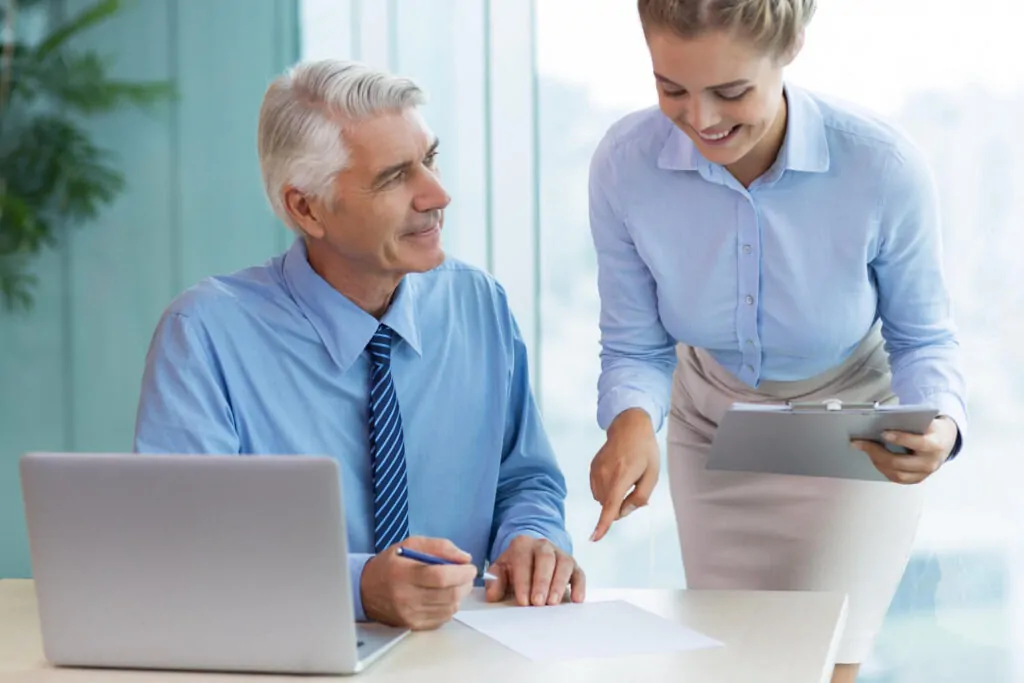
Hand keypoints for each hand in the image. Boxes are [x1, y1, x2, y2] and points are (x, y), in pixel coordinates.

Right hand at [361, 536, 477, 629]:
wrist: (365, 590)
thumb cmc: (390, 564)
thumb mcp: (410, 544)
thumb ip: (439, 547)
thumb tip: (464, 558)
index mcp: (404, 574)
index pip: (440, 577)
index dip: (461, 573)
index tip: (470, 567)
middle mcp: (407, 597)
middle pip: (449, 594)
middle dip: (465, 583)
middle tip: (466, 575)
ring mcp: (410, 615)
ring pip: (449, 608)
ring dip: (459, 595)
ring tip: (455, 584)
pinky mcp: (413, 626)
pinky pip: (443, 618)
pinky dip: (449, 606)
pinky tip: (444, 596)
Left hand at [485, 535, 585, 606]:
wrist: (530, 557)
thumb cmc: (514, 567)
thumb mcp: (500, 570)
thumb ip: (494, 581)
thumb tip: (493, 595)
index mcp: (523, 544)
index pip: (523, 559)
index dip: (523, 581)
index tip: (523, 601)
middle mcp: (543, 545)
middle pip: (545, 559)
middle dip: (542, 581)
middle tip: (539, 602)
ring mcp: (560, 554)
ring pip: (564, 564)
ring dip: (559, 584)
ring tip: (554, 603)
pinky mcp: (574, 566)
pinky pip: (579, 573)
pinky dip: (579, 586)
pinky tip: (576, 599)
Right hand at [589, 408, 660, 541]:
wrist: (628, 426)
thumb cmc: (644, 450)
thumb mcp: (652, 474)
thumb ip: (640, 497)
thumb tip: (623, 513)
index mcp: (622, 475)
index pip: (611, 505)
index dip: (603, 524)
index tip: (594, 538)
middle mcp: (605, 474)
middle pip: (608, 505)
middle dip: (620, 506)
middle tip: (635, 487)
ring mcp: (596, 471)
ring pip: (602, 499)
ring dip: (613, 497)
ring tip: (625, 477)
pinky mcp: (592, 469)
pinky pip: (597, 490)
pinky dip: (607, 490)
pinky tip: (616, 474)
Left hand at [852, 415, 958, 484]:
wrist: (946, 440)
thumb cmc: (932, 428)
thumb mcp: (926, 420)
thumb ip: (909, 422)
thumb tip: (880, 421)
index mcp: (935, 445)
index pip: (917, 443)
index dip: (899, 438)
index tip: (882, 433)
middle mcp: (930, 462)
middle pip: (899, 462)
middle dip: (876, 452)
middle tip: (860, 443)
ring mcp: (924, 473)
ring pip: (896, 473)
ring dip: (877, 461)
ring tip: (865, 449)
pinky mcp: (918, 479)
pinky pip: (897, 478)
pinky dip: (883, 469)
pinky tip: (874, 458)